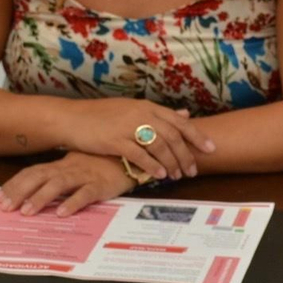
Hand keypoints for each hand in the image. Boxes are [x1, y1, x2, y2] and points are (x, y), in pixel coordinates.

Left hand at [0, 153, 134, 216]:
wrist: (132, 155)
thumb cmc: (102, 164)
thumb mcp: (76, 168)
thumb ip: (57, 179)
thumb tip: (34, 193)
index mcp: (61, 165)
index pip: (32, 173)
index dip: (14, 185)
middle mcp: (69, 168)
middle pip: (39, 177)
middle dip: (20, 192)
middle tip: (5, 207)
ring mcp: (85, 175)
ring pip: (59, 184)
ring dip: (41, 197)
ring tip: (28, 212)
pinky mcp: (101, 185)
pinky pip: (85, 194)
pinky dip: (73, 202)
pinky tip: (62, 213)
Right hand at [62, 98, 214, 180]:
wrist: (71, 118)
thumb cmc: (102, 116)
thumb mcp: (133, 109)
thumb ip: (159, 114)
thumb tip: (185, 113)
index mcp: (147, 106)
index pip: (179, 121)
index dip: (197, 136)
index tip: (210, 149)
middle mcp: (141, 114)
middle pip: (173, 135)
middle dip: (186, 155)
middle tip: (193, 171)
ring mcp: (127, 126)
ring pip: (160, 146)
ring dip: (171, 163)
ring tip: (176, 176)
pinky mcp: (115, 140)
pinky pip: (140, 155)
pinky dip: (152, 166)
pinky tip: (159, 176)